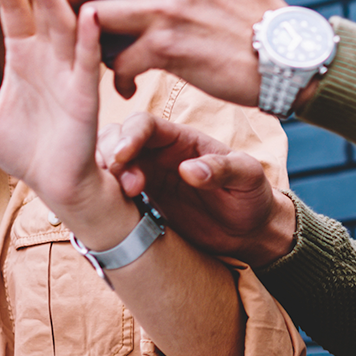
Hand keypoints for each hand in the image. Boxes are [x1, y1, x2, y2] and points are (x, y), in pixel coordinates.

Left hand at [0, 0, 127, 241]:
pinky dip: (92, 39)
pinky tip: (90, 15)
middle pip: (42, 6)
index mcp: (24, 55)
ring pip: (67, 25)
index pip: (12, 9)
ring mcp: (70, 72)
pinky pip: (91, 61)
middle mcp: (50, 56)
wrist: (55, 186)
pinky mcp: (87, 95)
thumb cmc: (23, 150)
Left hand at [35, 0, 285, 106]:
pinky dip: (116, 71)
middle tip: (69, 1)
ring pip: (95, 16)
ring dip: (86, 32)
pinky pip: (119, 59)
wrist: (283, 57)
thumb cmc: (258, 6)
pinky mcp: (167, 51)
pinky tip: (125, 78)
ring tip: (94, 42)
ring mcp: (165, 14)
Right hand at [105, 112, 296, 266]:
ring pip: (109, 165)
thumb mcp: (247, 177)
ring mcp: (147, 178)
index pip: (145, 124)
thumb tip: (188, 169)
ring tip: (117, 199)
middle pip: (117, 140)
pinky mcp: (141, 204)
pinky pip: (112, 195)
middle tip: (124, 185)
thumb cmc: (252, 195)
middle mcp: (158, 155)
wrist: (250, 231)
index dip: (129, 136)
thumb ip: (222, 169)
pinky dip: (103, 198)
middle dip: (110, 156)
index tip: (122, 157)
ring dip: (103, 177)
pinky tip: (107, 211)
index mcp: (182, 139)